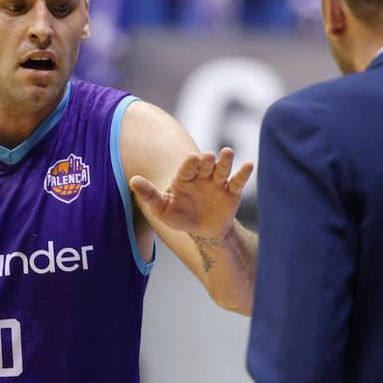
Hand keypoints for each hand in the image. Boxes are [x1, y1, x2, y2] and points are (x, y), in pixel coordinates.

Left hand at [130, 147, 252, 239]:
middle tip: (209, 156)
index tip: (193, 158)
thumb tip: (133, 181)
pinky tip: (249, 165)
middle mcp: (202, 176)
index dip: (190, 164)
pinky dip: (244, 173)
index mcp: (185, 177)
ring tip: (228, 152)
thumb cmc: (179, 217)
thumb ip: (149, 195)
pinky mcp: (232, 191)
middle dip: (208, 161)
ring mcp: (218, 182)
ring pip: (222, 169)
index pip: (187, 168)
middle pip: (206, 165)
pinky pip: (238, 180)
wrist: (202, 230)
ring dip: (226, 161)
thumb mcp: (162, 209)